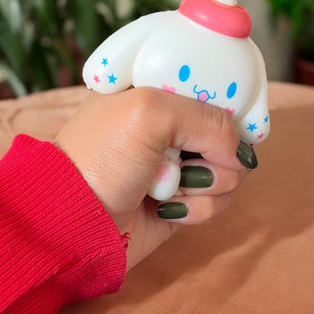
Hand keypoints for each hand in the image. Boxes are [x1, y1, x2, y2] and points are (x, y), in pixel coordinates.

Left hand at [54, 87, 256, 269]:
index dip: (230, 108)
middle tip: (187, 160)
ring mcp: (181, 165)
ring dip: (205, 183)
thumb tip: (239, 152)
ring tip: (167, 187)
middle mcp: (174, 129)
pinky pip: (218, 201)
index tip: (229, 125)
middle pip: (229, 135)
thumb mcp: (150, 113)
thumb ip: (207, 118)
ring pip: (230, 171)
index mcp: (162, 94)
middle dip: (216, 153)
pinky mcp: (185, 199)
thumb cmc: (99, 158)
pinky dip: (197, 208)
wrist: (74, 223)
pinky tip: (168, 208)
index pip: (217, 91)